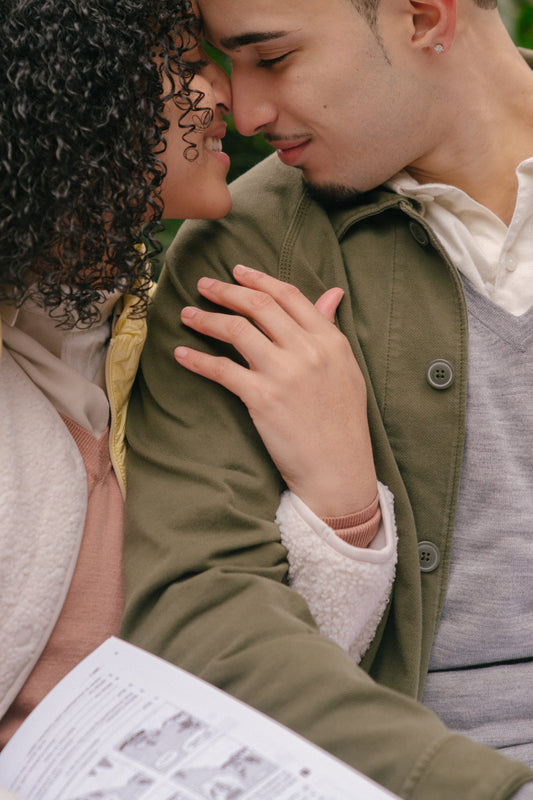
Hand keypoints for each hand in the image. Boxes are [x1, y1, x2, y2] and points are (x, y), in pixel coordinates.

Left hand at [174, 264, 376, 517]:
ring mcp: (283, 373)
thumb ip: (331, 329)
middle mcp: (307, 350)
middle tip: (203, 285)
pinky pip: (222, 369)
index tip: (237, 271)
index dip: (259, 280)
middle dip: (226, 291)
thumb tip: (331, 293)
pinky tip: (181, 354)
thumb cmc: (343, 421)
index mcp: (329, 339)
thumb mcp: (346, 368)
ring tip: (187, 314)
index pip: (289, 296)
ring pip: (236, 330)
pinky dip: (197, 359)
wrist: (338, 468)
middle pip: (258, 306)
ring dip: (206, 318)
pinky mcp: (261, 398)